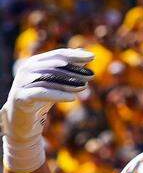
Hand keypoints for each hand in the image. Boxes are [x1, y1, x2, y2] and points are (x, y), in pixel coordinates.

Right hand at [2, 49, 93, 172]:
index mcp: (35, 62)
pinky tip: (73, 98)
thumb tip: (84, 52)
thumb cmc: (41, 99)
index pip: (57, 55)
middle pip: (53, 65)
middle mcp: (26, 70)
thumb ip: (68, 69)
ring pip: (47, 79)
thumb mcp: (56, 83)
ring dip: (68, 82)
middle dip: (74, 69)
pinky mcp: (21, 97)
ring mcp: (22, 83)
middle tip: (91, 75)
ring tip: (85, 86)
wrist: (23, 120)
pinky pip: (41, 93)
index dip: (74, 55)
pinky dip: (58, 94)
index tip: (92, 56)